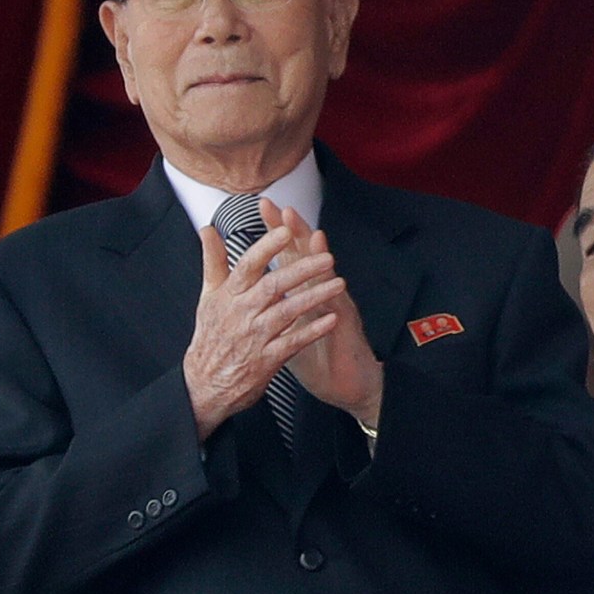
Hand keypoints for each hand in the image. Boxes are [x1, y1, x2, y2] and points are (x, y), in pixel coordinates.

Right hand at [183, 206, 347, 440]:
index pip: (248, 266)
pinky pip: (293, 342)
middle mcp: (241, 314)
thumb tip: (208, 229)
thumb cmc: (211, 335)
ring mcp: (254, 337)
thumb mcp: (208, 296)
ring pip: (287, 312)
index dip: (266, 248)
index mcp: (229, 295)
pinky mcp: (266, 360)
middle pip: (273, 286)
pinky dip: (313, 331)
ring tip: (338, 284)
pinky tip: (332, 320)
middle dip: (302, 270)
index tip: (286, 231)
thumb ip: (213, 260)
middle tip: (327, 257)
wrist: (204, 384)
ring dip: (315, 297)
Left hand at [270, 203, 383, 427]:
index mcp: (303, 292)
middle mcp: (321, 293)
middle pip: (306, 256)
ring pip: (326, 276)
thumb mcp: (285, 330)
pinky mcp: (345, 328)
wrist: (345, 386)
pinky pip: (339, 308)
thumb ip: (269, 306)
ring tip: (310, 234)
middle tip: (283, 208)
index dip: (276, 232)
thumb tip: (248, 288)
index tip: (262, 208)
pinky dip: (334, 293)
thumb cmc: (316, 357)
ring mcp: (335, 307)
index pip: (287, 255)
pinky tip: (332, 278)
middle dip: (295, 232)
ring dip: (319, 256)